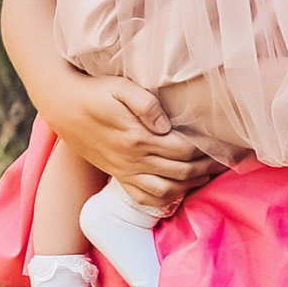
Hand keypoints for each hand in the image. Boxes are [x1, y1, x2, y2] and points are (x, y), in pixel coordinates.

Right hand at [66, 77, 220, 217]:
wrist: (63, 107)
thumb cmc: (95, 91)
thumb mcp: (120, 87)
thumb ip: (145, 103)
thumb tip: (165, 123)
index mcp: (137, 136)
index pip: (183, 149)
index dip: (206, 149)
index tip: (223, 143)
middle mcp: (133, 158)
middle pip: (180, 171)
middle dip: (206, 168)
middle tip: (224, 160)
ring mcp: (125, 170)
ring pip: (166, 190)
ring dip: (190, 185)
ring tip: (207, 175)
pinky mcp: (118, 175)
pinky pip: (144, 198)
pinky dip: (165, 200)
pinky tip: (178, 191)